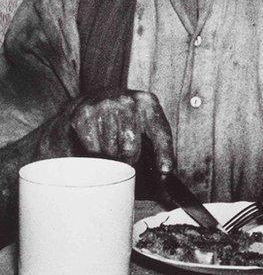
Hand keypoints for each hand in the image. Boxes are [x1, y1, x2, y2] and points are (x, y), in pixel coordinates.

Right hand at [40, 91, 174, 174]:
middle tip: (126, 156)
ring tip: (111, 145)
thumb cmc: (126, 117)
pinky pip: (92, 150)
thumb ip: (158, 145)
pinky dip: (95, 152)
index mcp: (148, 103)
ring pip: (109, 151)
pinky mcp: (84, 115)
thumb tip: (166, 174)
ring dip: (111, 156)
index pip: (160, 132)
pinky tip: (97, 141)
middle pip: (130, 148)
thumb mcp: (146, 122)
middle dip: (129, 159)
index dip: (164, 154)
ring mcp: (104, 106)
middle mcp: (128, 101)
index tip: (166, 171)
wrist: (93, 100)